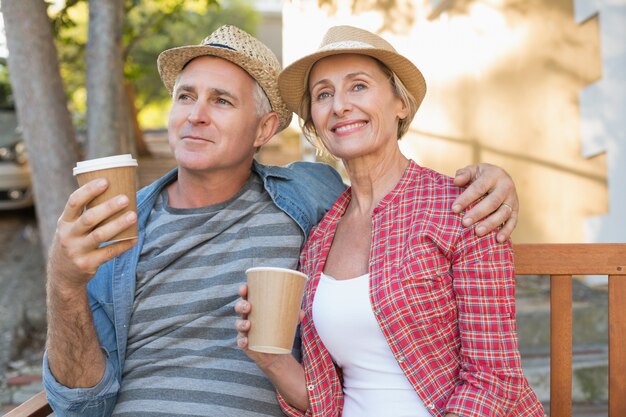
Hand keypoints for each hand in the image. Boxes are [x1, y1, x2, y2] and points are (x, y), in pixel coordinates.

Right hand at [47, 178, 136, 292]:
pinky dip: (122, 245)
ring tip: (133, 216)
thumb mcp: (71, 228)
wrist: (62, 276)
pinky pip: (108, 253)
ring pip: (100, 235)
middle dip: (108, 207)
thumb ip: (85, 214)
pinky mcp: (87, 264)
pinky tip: (134, 238)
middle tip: (125, 198)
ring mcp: (77, 251)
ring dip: (118, 225)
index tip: (105, 181)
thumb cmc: (74, 243)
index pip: (74, 202)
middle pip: (89, 218)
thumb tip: (115, 192)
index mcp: (64, 222)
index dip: (89, 190)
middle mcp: (68, 235)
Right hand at [234, 284, 288, 368]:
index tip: (245, 288)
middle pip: (239, 308)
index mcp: (256, 307)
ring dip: (241, 323)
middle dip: (241, 305)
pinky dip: (242, 341)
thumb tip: (301, 312)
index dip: (243, 291)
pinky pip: (240, 341)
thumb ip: (294, 315)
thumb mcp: (288, 321)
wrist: (275, 352)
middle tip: (248, 306)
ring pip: (238, 324)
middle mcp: (247, 317)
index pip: (246, 296)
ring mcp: (245, 330)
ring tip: (248, 325)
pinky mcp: (245, 343)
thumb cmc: (279, 329)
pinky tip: (246, 341)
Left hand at [452, 163, 517, 241]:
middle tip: (464, 223)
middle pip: (492, 202)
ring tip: (477, 232)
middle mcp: (506, 187)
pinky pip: (513, 222)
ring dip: (491, 224)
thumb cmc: (481, 175)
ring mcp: (513, 199)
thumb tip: (456, 181)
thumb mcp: (473, 170)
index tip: (454, 209)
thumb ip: (464, 174)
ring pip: (503, 213)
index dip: (466, 199)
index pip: (478, 188)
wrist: (501, 176)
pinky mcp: (516, 210)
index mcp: (494, 175)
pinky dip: (507, 231)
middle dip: (477, 213)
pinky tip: (498, 240)